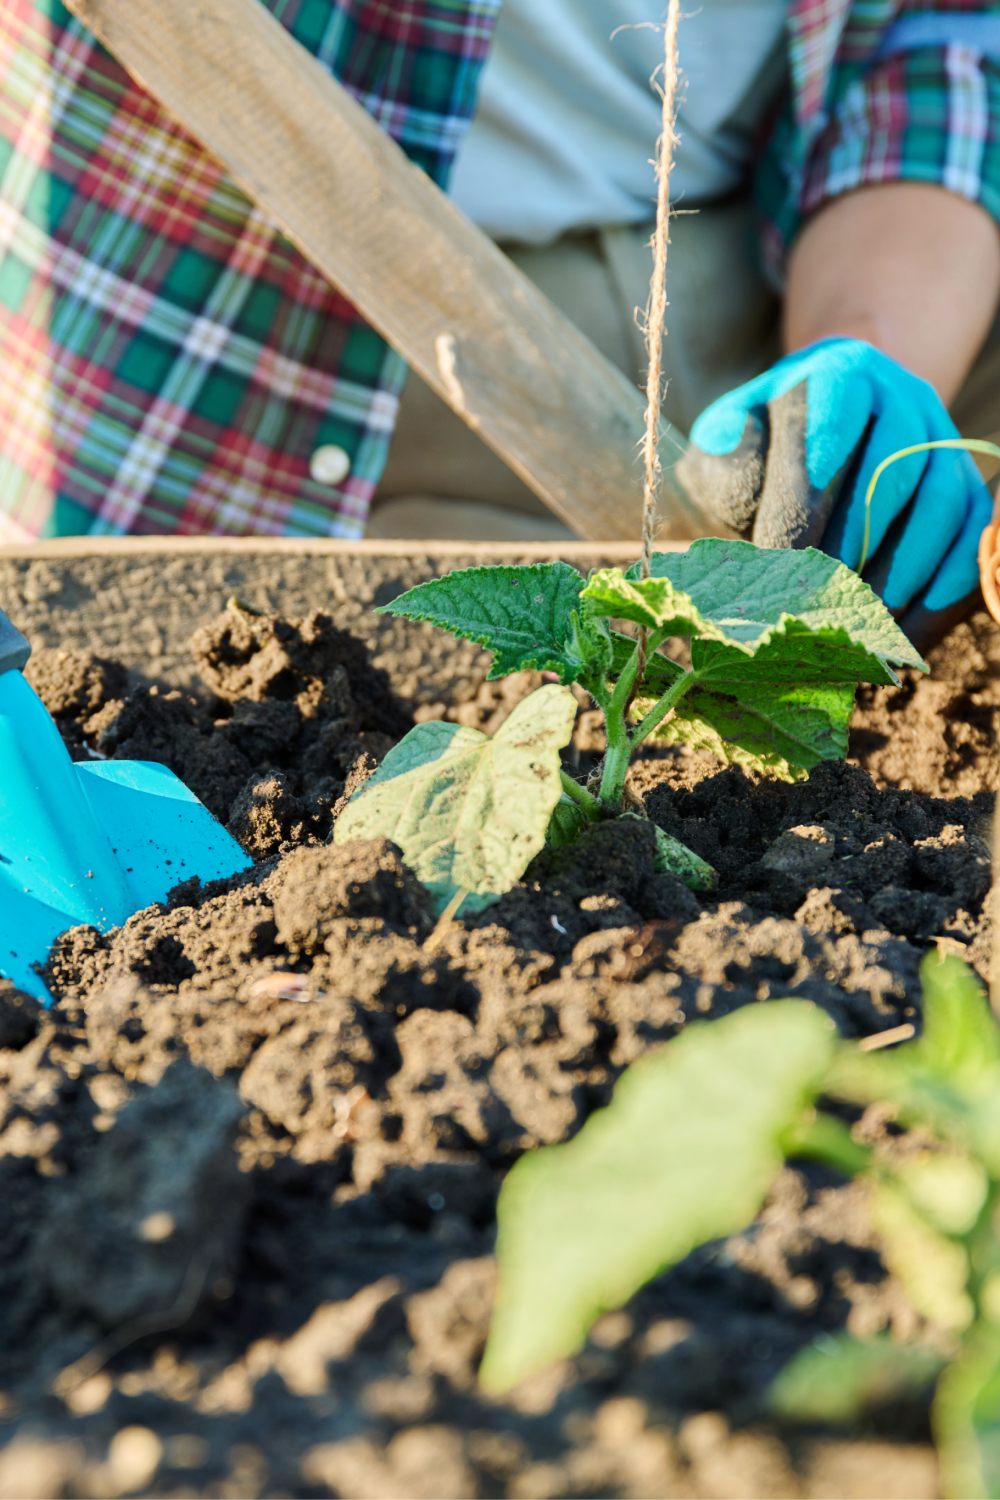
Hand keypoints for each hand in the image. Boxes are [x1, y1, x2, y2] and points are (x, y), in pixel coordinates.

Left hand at [675, 338, 991, 649]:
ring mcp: (944, 444)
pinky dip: (945, 587)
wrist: (811, 453)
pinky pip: (974, 537)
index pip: (835, 417)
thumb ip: (724, 449)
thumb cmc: (758, 455)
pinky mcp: (966, 492)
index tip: (781, 549)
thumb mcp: (726, 445)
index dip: (813, 484)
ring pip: (945, 501)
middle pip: (899, 461)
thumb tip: (736, 447)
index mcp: (841, 372)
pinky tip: (907, 632)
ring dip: (907, 566)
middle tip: (821, 590)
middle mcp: (905, 398)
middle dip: (859, 535)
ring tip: (865, 616)